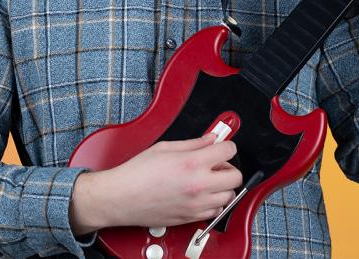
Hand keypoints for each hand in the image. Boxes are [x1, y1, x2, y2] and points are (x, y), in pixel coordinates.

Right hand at [69, 133, 241, 234]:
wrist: (122, 197)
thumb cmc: (136, 173)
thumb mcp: (163, 148)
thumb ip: (192, 143)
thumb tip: (210, 139)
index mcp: (191, 163)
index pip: (228, 151)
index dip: (227, 146)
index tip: (222, 147)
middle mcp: (198, 184)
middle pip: (236, 176)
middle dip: (228, 168)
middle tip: (215, 165)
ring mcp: (197, 204)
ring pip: (229, 196)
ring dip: (222, 187)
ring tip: (206, 181)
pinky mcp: (192, 217)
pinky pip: (217, 211)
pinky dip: (213, 203)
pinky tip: (200, 195)